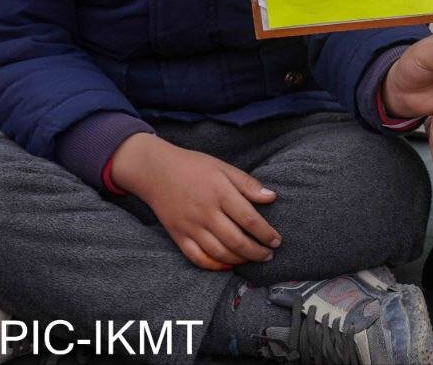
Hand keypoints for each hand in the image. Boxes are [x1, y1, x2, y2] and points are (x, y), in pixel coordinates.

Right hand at [110, 133, 280, 271]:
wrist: (155, 171)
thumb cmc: (193, 166)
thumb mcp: (223, 167)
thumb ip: (247, 184)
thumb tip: (272, 197)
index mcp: (220, 193)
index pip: (249, 219)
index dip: (266, 233)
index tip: (277, 240)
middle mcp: (206, 213)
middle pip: (236, 241)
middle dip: (257, 252)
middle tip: (269, 255)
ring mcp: (191, 227)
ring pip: (219, 253)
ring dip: (240, 260)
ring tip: (253, 259)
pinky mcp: (178, 236)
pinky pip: (197, 258)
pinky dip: (214, 266)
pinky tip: (228, 265)